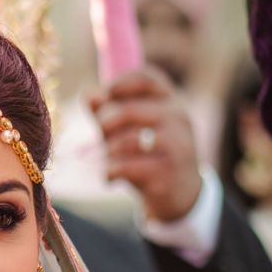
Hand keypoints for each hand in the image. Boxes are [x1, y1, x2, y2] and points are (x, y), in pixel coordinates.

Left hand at [87, 68, 202, 222]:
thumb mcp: (132, 129)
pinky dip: (109, 172)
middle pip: (128, 110)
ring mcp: (176, 146)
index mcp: (171, 100)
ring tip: (106, 160)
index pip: (145, 78)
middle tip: (100, 135)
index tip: (103, 97)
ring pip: (126, 141)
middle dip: (104, 123)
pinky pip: (126, 167)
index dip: (117, 84)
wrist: (182, 193)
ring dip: (106, 152)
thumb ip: (109, 111)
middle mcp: (178, 118)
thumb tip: (89, 95)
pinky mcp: (167, 173)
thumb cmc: (150, 154)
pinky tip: (109, 177)